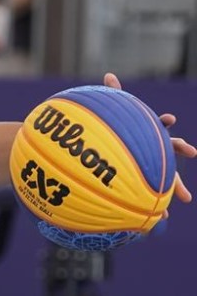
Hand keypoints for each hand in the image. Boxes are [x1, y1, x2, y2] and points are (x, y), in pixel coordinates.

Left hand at [103, 73, 193, 206]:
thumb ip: (114, 95)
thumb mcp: (118, 118)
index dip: (164, 122)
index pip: (160, 127)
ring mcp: (155, 168)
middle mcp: (157, 151)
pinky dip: (157, 209)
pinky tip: (159, 220)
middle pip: (171, 150)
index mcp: (151, 136)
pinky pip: (153, 198)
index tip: (169, 118)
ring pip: (168, 179)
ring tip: (185, 199)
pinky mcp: (148, 185)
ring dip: (176, 189)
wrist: (120, 159)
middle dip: (181, 151)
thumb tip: (107, 74)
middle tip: (192, 151)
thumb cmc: (122, 136)